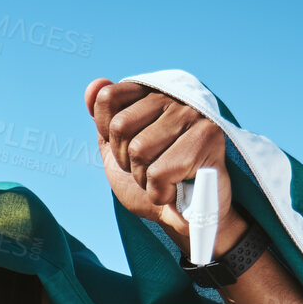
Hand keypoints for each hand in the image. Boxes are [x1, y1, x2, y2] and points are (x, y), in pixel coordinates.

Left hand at [84, 78, 246, 254]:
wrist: (186, 218)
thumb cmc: (154, 181)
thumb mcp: (118, 150)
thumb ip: (104, 120)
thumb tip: (94, 85)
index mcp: (154, 93)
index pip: (108, 98)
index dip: (108, 134)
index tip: (128, 150)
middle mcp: (176, 97)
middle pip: (120, 126)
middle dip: (126, 160)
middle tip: (150, 168)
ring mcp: (194, 114)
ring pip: (138, 150)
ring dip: (144, 177)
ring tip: (166, 178)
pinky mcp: (208, 139)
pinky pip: (158, 173)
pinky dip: (160, 192)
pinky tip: (177, 189)